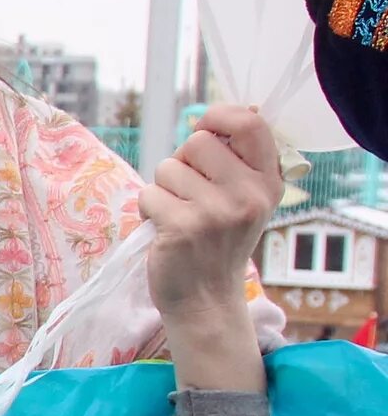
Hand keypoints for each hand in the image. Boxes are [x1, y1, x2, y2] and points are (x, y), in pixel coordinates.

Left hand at [143, 102, 278, 394]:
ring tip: (180, 217)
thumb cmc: (218, 241)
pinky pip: (148, 194)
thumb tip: (212, 117)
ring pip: (167, 168)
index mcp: (269, 182)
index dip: (221, 116)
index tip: (205, 126)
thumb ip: (234, 160)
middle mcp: (249, 195)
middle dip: (183, 162)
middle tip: (190, 195)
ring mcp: (216, 212)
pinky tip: (165, 232)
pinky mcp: (182, 228)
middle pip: (197, 141)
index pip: (252, 124)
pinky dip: (147, 211)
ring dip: (164, 190)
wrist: (207, 299)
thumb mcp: (243, 199)